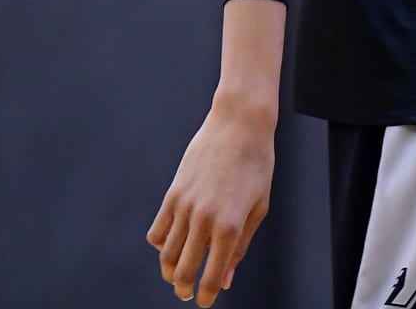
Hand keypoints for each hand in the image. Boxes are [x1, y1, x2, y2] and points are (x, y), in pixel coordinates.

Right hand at [145, 104, 274, 304]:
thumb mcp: (258, 208)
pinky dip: (160, 245)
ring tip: (176, 275)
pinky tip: (170, 246)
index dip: (207, 294)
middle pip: (182, 268)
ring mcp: (185, 206)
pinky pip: (158, 229)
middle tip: (186, 293)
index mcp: (229, 226)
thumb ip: (240, 246)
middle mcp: (204, 219)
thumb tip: (227, 279)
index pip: (212, 274)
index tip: (205, 301)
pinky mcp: (172, 193)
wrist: (239, 125)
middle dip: (183, 287)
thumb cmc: (257, 165)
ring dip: (168, 270)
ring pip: (166, 252)